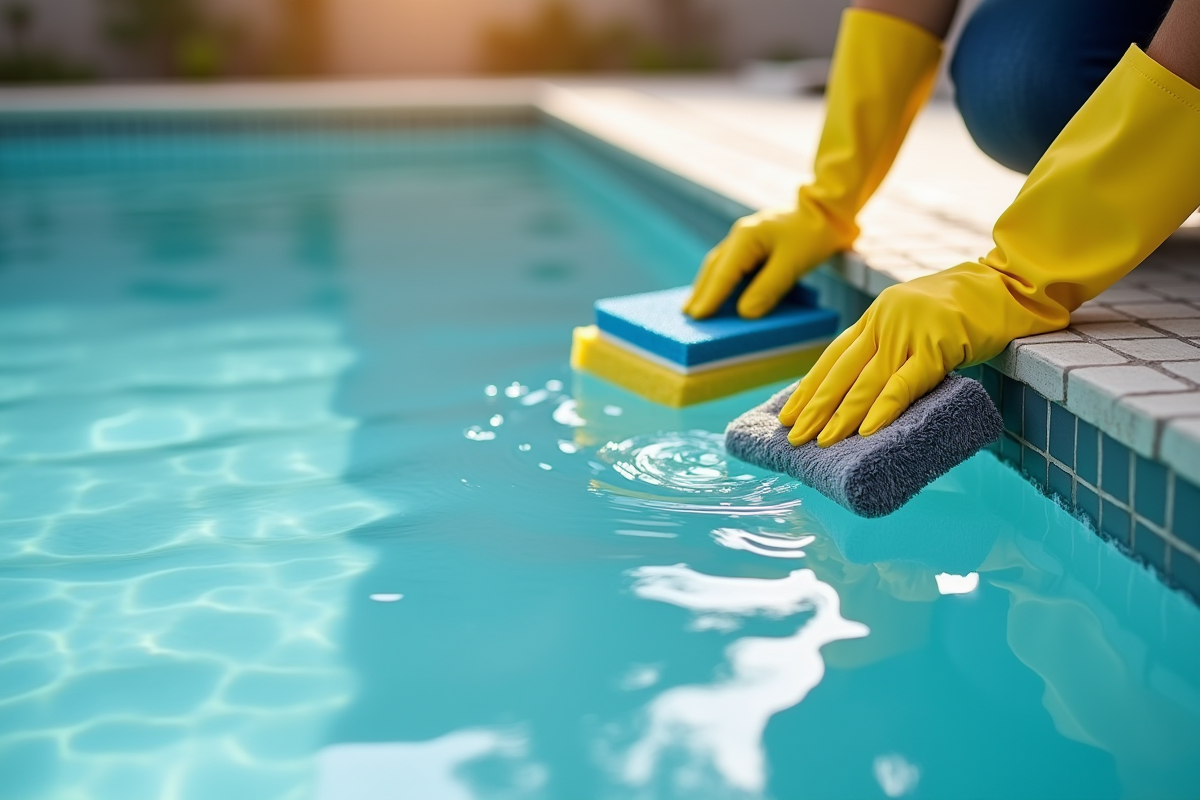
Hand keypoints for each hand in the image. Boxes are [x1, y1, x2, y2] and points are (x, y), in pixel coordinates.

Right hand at [683, 204, 850, 319]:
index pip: (724, 273)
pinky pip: (730, 264)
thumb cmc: (813, 235)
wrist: (829, 211)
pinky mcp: (753, 242)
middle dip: (701, 292)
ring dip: (707, 286)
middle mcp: (739, 235)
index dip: (710, 296)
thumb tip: (744, 313)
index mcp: (746, 237)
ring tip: (694, 306)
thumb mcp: (793, 263)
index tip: (697, 316)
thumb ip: (768, 287)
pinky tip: (717, 290)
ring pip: (719, 264)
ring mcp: (744, 237)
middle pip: (714, 267)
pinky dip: (721, 279)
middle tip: (688, 315)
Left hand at [778, 263, 1030, 446]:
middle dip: (815, 406)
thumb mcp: (914, 321)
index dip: (809, 387)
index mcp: (876, 315)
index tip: (788, 414)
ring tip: (823, 441)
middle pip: (841, 370)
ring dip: (842, 415)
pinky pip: (904, 382)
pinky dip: (883, 409)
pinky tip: (865, 431)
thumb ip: (889, 346)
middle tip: (793, 436)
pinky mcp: (938, 344)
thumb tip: (863, 394)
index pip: (833, 356)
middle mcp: (885, 321)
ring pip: (867, 380)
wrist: (1006, 285)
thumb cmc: (965, 311)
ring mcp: (909, 331)